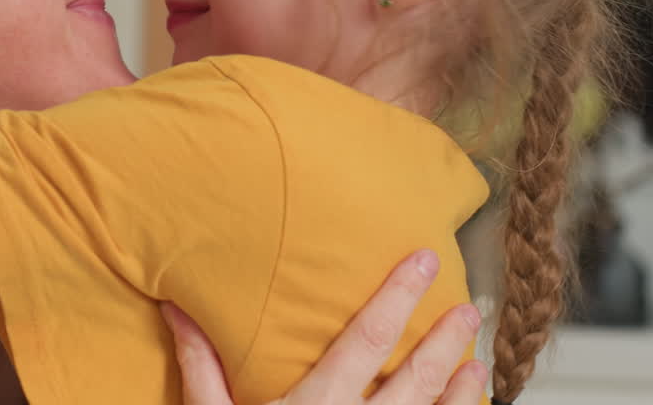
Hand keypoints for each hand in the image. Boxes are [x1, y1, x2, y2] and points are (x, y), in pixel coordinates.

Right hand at [164, 250, 487, 404]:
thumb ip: (201, 365)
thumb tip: (175, 307)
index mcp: (315, 404)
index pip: (366, 339)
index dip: (397, 297)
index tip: (422, 261)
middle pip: (415, 378)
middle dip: (444, 341)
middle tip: (467, 308)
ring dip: (460, 388)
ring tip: (476, 359)